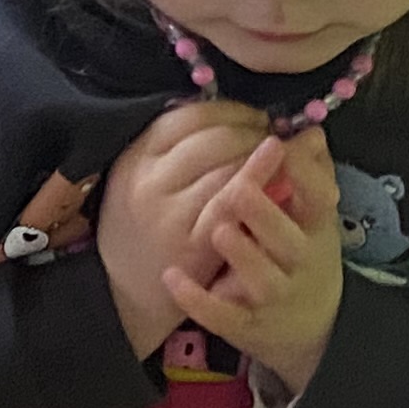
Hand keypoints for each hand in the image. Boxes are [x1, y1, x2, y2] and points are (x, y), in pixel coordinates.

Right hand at [95, 103, 261, 362]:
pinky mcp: (193, 244)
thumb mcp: (144, 182)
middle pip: (213, 137)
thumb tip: (230, 111)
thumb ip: (176, 148)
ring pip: (227, 165)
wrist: (128, 296)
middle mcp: (148, 183)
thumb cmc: (143, 230)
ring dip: (260, 155)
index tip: (252, 118)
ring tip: (279, 155)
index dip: (228, 111)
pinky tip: (280, 168)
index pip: (187, 117)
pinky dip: (259, 179)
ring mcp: (169, 214)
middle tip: (271, 136)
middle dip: (251, 131)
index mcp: (134, 160)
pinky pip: (232, 201)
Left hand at [167, 126, 344, 394]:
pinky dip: (197, 299)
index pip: (319, 198)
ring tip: (218, 230)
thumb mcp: (311, 217)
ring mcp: (274, 296)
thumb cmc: (299, 255)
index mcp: (316, 229)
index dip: (304, 174)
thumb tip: (308, 129)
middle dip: (265, 214)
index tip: (279, 145)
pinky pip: (222, 315)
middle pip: (288, 238)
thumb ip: (308, 173)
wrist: (305, 328)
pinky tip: (172, 279)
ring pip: (261, 277)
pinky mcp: (247, 324)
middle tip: (239, 189)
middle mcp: (300, 262)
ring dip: (240, 254)